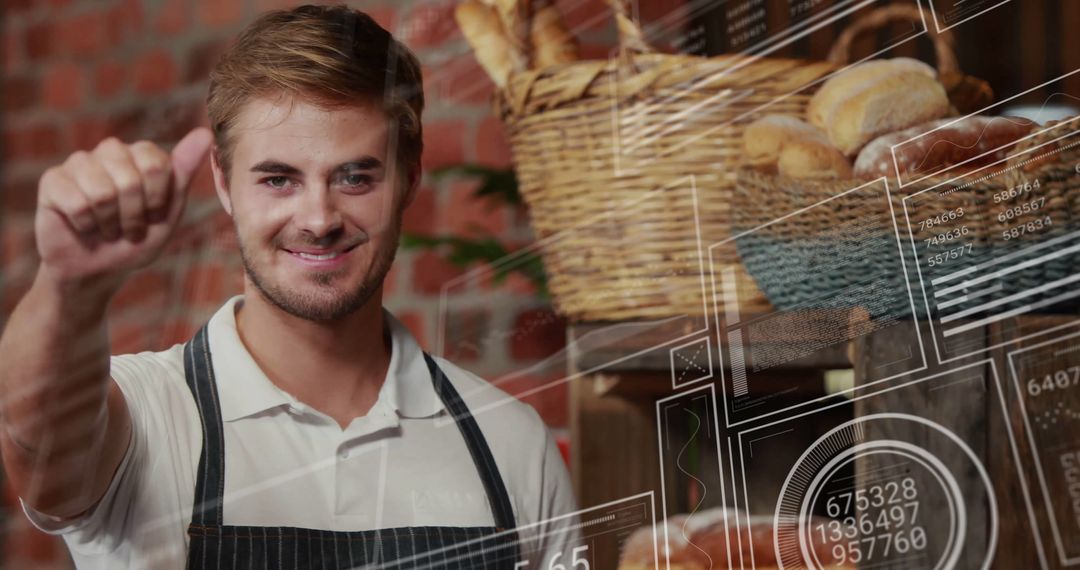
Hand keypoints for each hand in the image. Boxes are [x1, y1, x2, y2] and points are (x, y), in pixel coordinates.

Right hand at [34, 127, 212, 292]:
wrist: (98, 270)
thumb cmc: (136, 240)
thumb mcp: (168, 213)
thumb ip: (183, 174)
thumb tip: (204, 134)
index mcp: (142, 154)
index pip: (156, 164)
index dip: (156, 200)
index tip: (153, 215)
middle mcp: (110, 151)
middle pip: (131, 180)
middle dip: (134, 216)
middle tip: (129, 228)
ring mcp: (79, 162)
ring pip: (102, 192)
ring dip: (110, 223)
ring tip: (107, 228)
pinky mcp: (53, 179)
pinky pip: (77, 202)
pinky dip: (86, 225)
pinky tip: (83, 226)